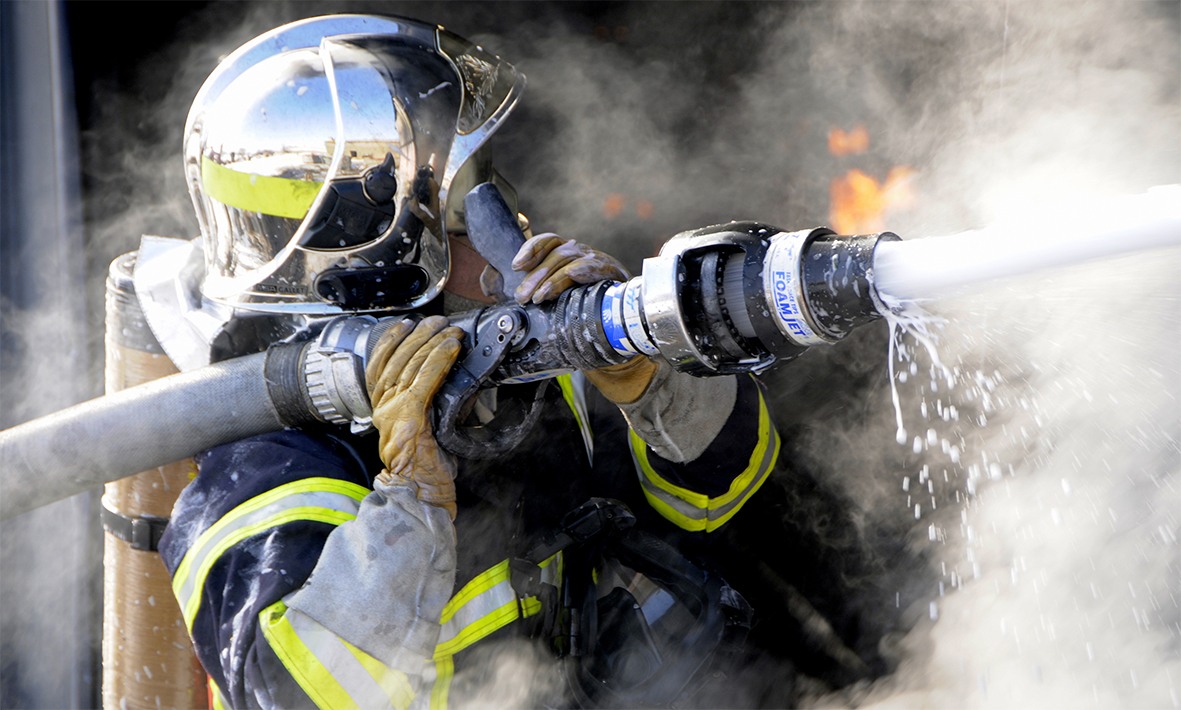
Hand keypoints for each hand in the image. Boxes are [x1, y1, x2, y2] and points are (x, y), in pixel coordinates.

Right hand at [366, 316, 464, 519]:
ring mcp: (393, 412)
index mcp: (382, 409)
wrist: (420, 494)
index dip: (391, 341)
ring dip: (433, 343)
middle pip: (397, 360)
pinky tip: (451, 348)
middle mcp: (383, 408)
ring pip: (411, 366)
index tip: (405, 324)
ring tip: (449, 330)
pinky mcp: (409, 417)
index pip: (380, 365)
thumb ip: (431, 402)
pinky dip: (438, 360)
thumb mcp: (425, 426)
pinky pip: (424, 380)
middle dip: (419, 335)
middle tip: (438, 321)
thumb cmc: (426, 467)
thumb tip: (453, 378)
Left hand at [479, 233, 629, 303]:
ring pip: (567, 262)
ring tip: (537, 298)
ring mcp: (595, 260)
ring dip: (549, 280)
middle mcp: (580, 252)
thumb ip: (527, 287)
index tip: (516, 266)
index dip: (530, 249)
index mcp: (567, 253)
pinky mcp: (609, 271)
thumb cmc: (586, 302)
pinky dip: (575, 274)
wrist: (626, 313)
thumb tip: (489, 284)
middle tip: (521, 296)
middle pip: (554, 255)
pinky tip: (564, 283)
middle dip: (534, 276)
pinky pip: (589, 269)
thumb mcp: (557, 293)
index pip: (547, 241)